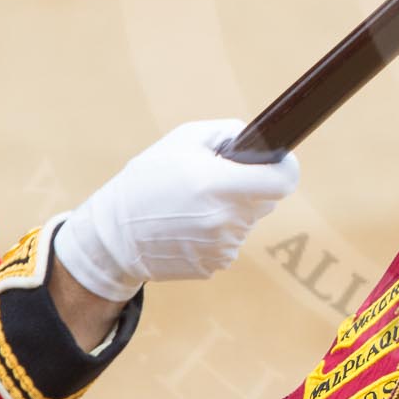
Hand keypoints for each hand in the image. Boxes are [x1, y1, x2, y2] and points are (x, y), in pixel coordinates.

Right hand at [52, 120, 299, 303]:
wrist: (113, 236)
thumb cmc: (146, 181)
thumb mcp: (182, 140)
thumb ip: (227, 132)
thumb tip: (258, 139)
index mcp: (220, 185)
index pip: (283, 181)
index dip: (285, 169)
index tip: (278, 163)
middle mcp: (226, 219)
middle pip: (266, 200)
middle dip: (250, 187)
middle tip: (216, 181)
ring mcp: (221, 247)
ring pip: (247, 221)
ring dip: (231, 211)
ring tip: (193, 205)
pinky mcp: (214, 266)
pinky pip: (229, 242)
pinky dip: (217, 232)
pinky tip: (188, 226)